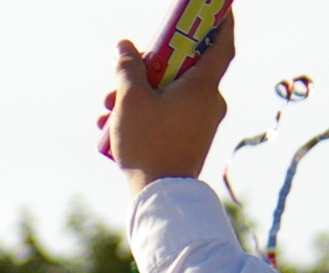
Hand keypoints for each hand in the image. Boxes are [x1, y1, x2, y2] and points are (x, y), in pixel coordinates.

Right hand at [102, 12, 235, 189]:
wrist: (161, 198)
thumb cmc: (149, 144)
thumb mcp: (131, 100)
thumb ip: (127, 68)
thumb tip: (124, 47)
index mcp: (203, 87)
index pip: (221, 45)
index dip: (220, 23)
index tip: (218, 9)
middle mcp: (209, 103)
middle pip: (182, 70)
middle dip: (149, 68)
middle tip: (124, 71)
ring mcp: (202, 124)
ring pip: (170, 95)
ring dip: (139, 95)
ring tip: (107, 108)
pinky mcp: (190, 142)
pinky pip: (169, 116)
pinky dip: (146, 114)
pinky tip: (114, 126)